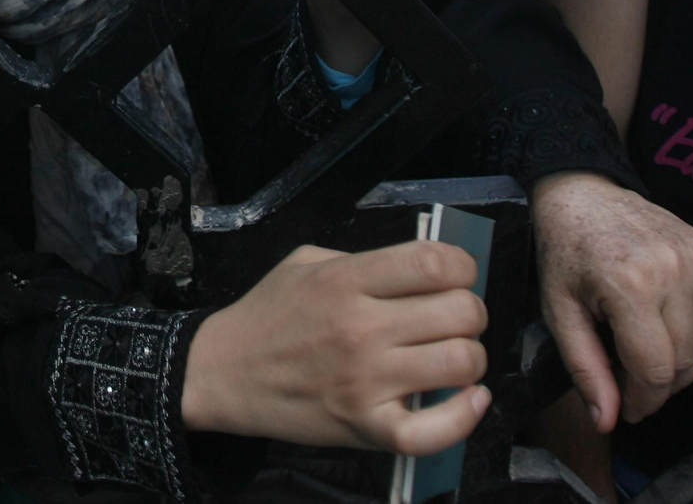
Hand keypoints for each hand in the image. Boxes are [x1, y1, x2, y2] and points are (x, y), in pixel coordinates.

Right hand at [181, 241, 490, 454]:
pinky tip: (470, 400)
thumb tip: (425, 271)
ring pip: (461, 363)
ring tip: (451, 358)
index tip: (456, 276)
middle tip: (451, 321)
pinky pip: (434, 430)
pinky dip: (464, 417)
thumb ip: (363, 262)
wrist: (223, 374)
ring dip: (469, 359)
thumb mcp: (305, 264)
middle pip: (460, 312)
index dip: (462, 266)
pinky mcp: (365, 426)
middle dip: (470, 313)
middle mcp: (360, 328)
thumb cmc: (268, 316)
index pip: (434, 262)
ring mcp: (365, 381)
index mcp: (346, 280)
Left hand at [532, 171, 692, 431]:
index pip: (655, 370)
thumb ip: (586, 369)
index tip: (629, 409)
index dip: (644, 401)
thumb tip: (606, 421)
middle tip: (635, 385)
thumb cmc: (564, 251)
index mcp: (629, 285)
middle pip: (688, 360)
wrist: (581, 193)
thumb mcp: (559, 312)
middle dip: (662, 387)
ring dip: (684, 364)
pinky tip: (669, 328)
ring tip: (650, 359)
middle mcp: (670, 270)